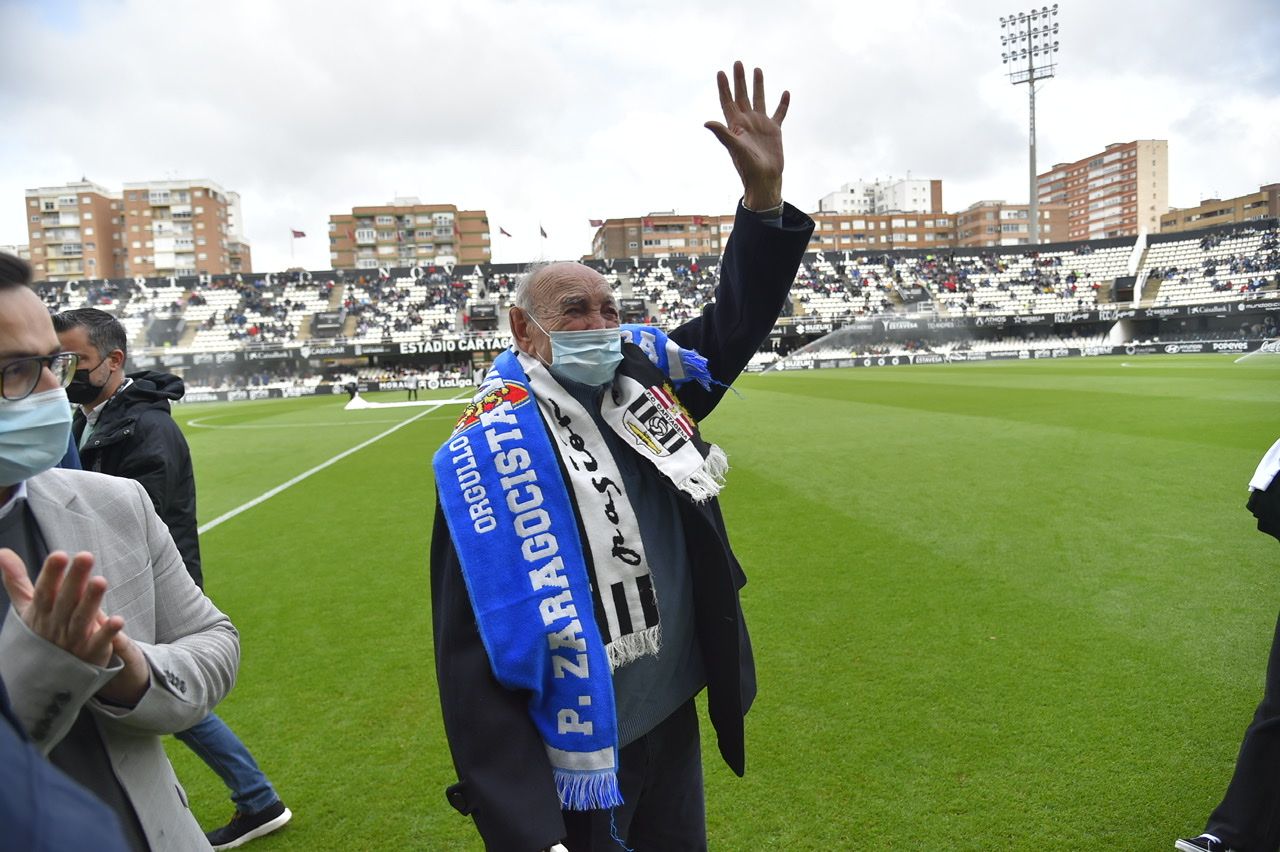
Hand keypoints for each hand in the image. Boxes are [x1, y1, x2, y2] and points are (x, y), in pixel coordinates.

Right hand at [0, 548, 147, 706]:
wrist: (45, 676)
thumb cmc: (41, 632)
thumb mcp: (27, 607)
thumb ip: (17, 580)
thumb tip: (2, 552)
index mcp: (41, 612)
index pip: (45, 591)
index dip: (51, 574)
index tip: (59, 555)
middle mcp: (56, 625)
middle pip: (66, 601)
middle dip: (75, 579)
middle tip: (85, 556)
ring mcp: (73, 640)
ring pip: (82, 619)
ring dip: (91, 601)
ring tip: (100, 581)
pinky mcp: (91, 653)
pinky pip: (99, 643)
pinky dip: (108, 633)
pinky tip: (118, 620)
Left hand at [704, 61, 788, 210]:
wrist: (764, 179)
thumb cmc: (748, 167)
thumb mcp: (735, 148)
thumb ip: (722, 134)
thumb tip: (706, 122)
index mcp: (736, 125)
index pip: (728, 101)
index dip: (724, 87)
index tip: (721, 72)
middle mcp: (747, 122)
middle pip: (742, 96)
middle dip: (739, 80)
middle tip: (738, 63)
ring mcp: (761, 125)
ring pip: (759, 100)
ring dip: (758, 85)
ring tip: (757, 69)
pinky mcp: (774, 131)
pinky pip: (779, 114)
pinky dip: (782, 104)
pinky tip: (785, 93)